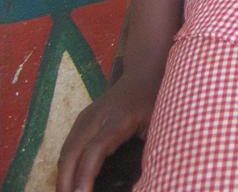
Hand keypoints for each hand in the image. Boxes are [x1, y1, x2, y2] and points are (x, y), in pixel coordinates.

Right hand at [56, 72, 158, 191]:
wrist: (144, 72)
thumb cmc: (154, 101)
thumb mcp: (159, 124)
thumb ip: (151, 150)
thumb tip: (146, 179)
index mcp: (118, 119)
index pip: (95, 150)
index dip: (85, 175)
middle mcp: (96, 117)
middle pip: (72, 153)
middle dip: (66, 182)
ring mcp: (86, 117)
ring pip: (66, 151)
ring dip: (63, 177)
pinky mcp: (82, 120)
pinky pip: (68, 147)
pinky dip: (65, 167)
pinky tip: (69, 183)